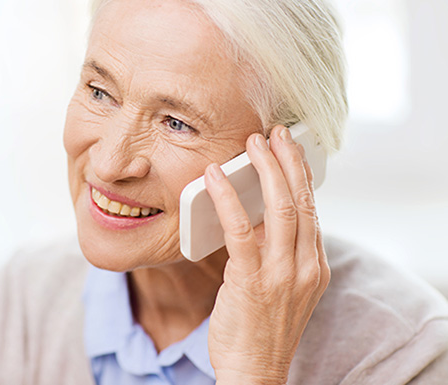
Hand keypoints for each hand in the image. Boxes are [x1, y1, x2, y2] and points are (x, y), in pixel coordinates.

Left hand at [205, 125, 329, 383]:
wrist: (255, 372)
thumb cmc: (262, 329)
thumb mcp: (283, 289)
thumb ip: (280, 254)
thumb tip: (257, 217)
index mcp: (314, 266)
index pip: (312, 210)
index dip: (301, 175)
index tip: (290, 149)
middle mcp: (305, 266)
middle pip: (302, 201)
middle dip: (289, 161)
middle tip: (274, 133)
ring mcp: (282, 274)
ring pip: (279, 209)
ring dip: (266, 170)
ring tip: (253, 143)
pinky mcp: (252, 281)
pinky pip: (241, 231)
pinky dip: (228, 199)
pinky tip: (214, 178)